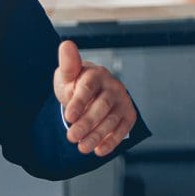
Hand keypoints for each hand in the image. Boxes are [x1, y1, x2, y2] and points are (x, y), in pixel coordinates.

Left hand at [54, 40, 139, 155]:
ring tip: (82, 147)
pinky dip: (112, 140)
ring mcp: (122, 101)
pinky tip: (99, 150)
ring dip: (97, 135)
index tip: (68, 116)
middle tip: (71, 137)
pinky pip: (122, 129)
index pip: (89, 87)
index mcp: (96, 74)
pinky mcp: (128, 115)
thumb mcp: (67, 75)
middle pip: (102, 106)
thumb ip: (67, 64)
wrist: (90, 92)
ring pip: (111, 119)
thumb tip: (66, 45)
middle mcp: (112, 86)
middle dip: (87, 123)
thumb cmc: (76, 83)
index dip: (79, 102)